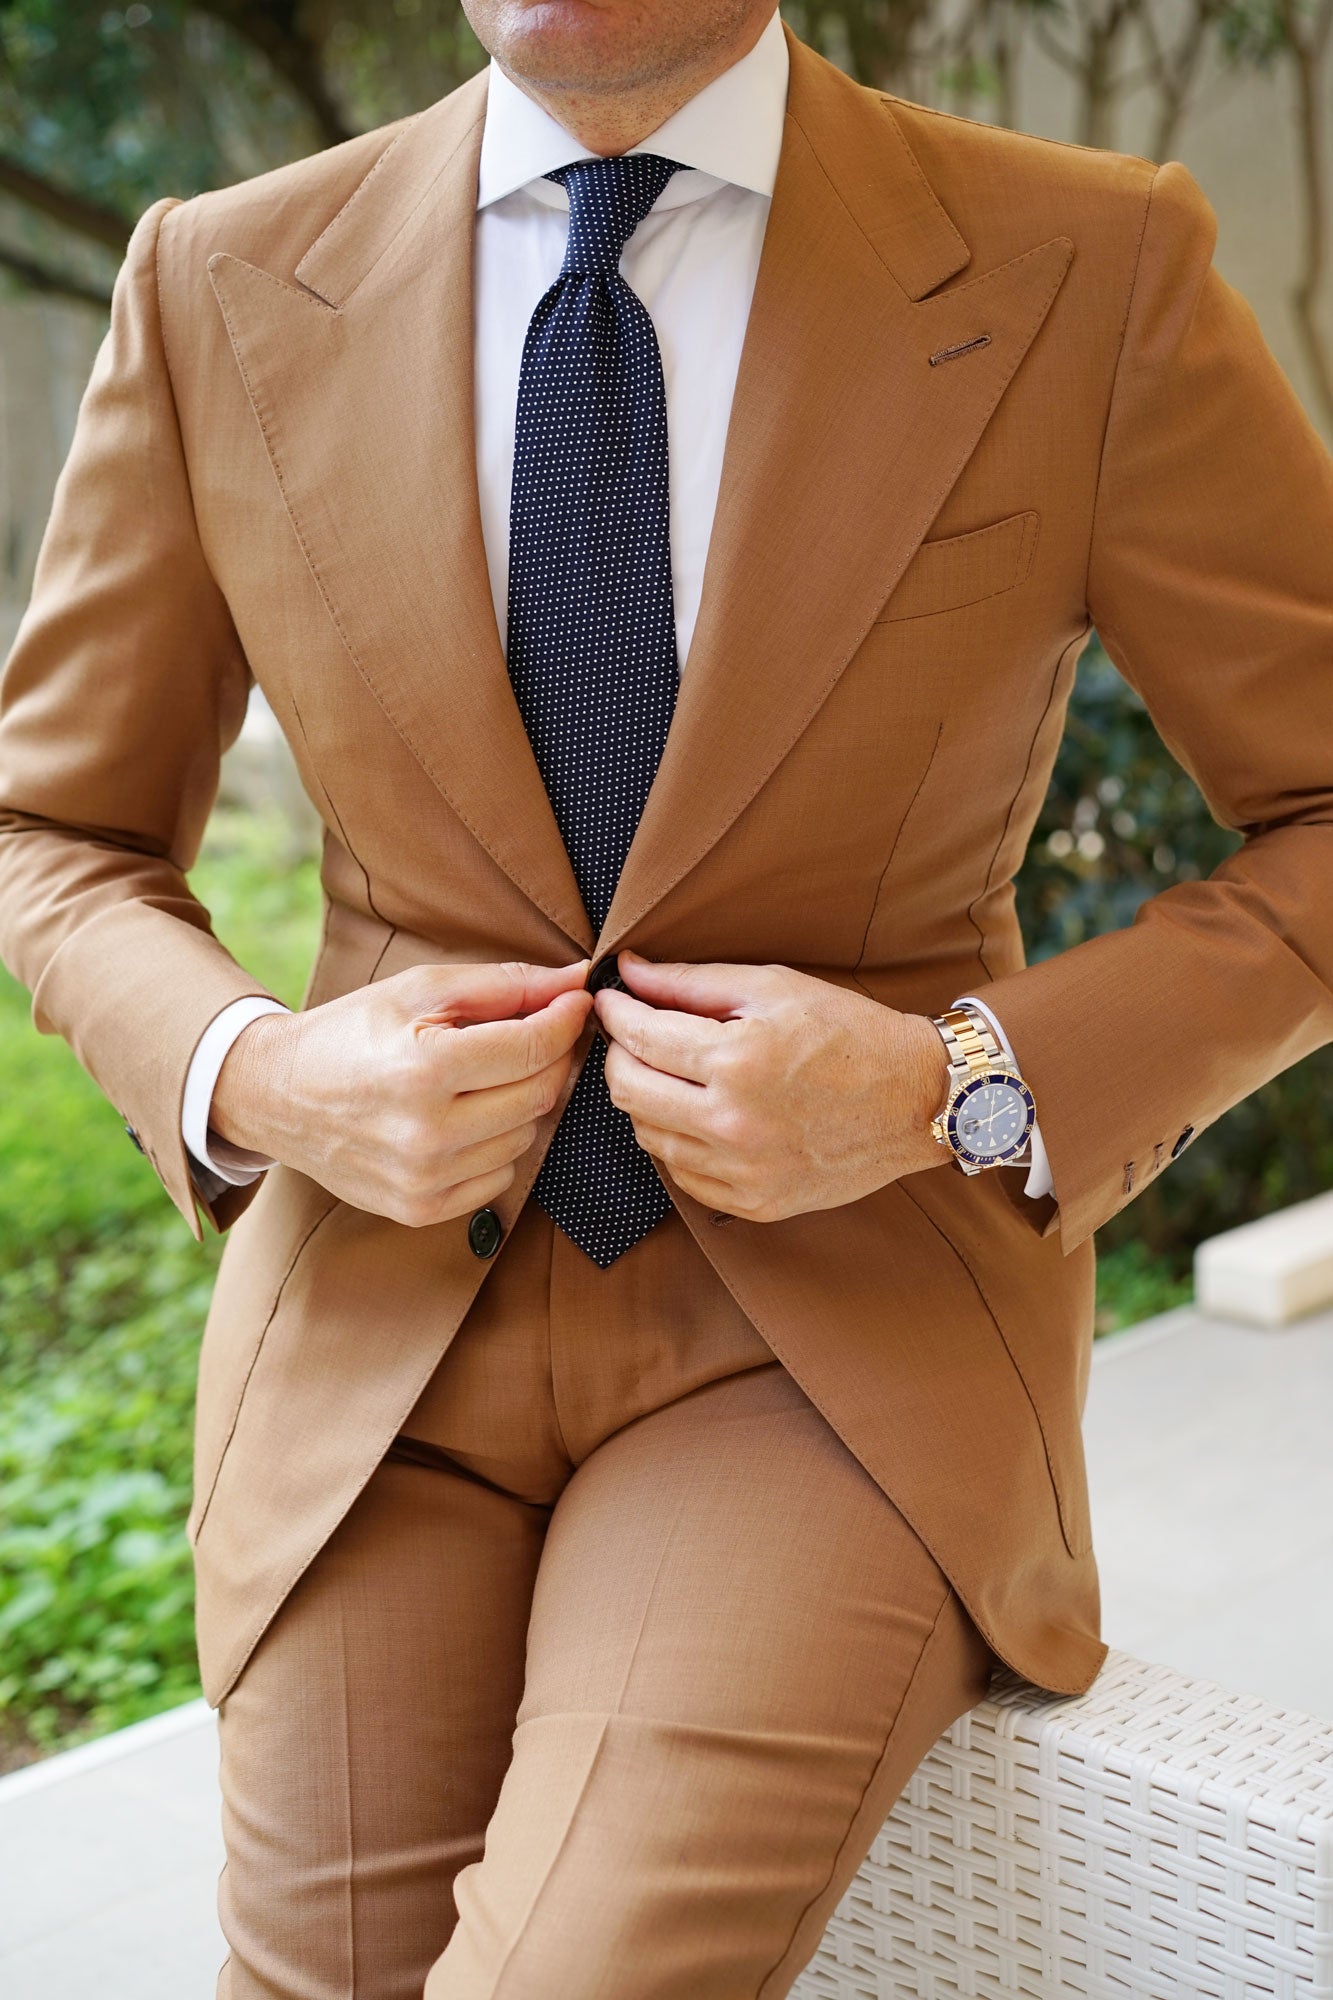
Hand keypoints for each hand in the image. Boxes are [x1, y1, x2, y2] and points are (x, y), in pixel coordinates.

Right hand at [211, 958, 593, 1226]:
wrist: (276, 1096)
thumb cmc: (352, 1033)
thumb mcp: (419, 989)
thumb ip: (503, 985)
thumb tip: (575, 980)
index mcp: (426, 1067)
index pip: (534, 1048)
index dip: (566, 1020)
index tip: (575, 1001)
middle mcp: (427, 1131)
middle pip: (539, 1095)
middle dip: (548, 1059)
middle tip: (532, 1035)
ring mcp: (423, 1178)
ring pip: (525, 1137)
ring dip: (520, 1104)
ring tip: (483, 1079)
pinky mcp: (420, 1209)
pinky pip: (499, 1178)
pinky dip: (496, 1147)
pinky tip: (464, 1120)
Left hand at [593, 951, 949, 1222]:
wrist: (916, 1100)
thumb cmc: (850, 1034)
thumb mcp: (774, 988)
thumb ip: (692, 981)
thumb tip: (628, 972)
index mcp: (737, 1061)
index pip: (639, 1036)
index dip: (615, 1012)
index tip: (610, 1000)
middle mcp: (732, 1123)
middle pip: (626, 1091)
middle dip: (617, 1055)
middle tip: (631, 1035)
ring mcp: (742, 1171)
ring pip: (647, 1135)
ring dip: (645, 1098)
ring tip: (670, 1072)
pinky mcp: (753, 1203)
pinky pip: (681, 1173)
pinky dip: (676, 1141)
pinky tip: (699, 1114)